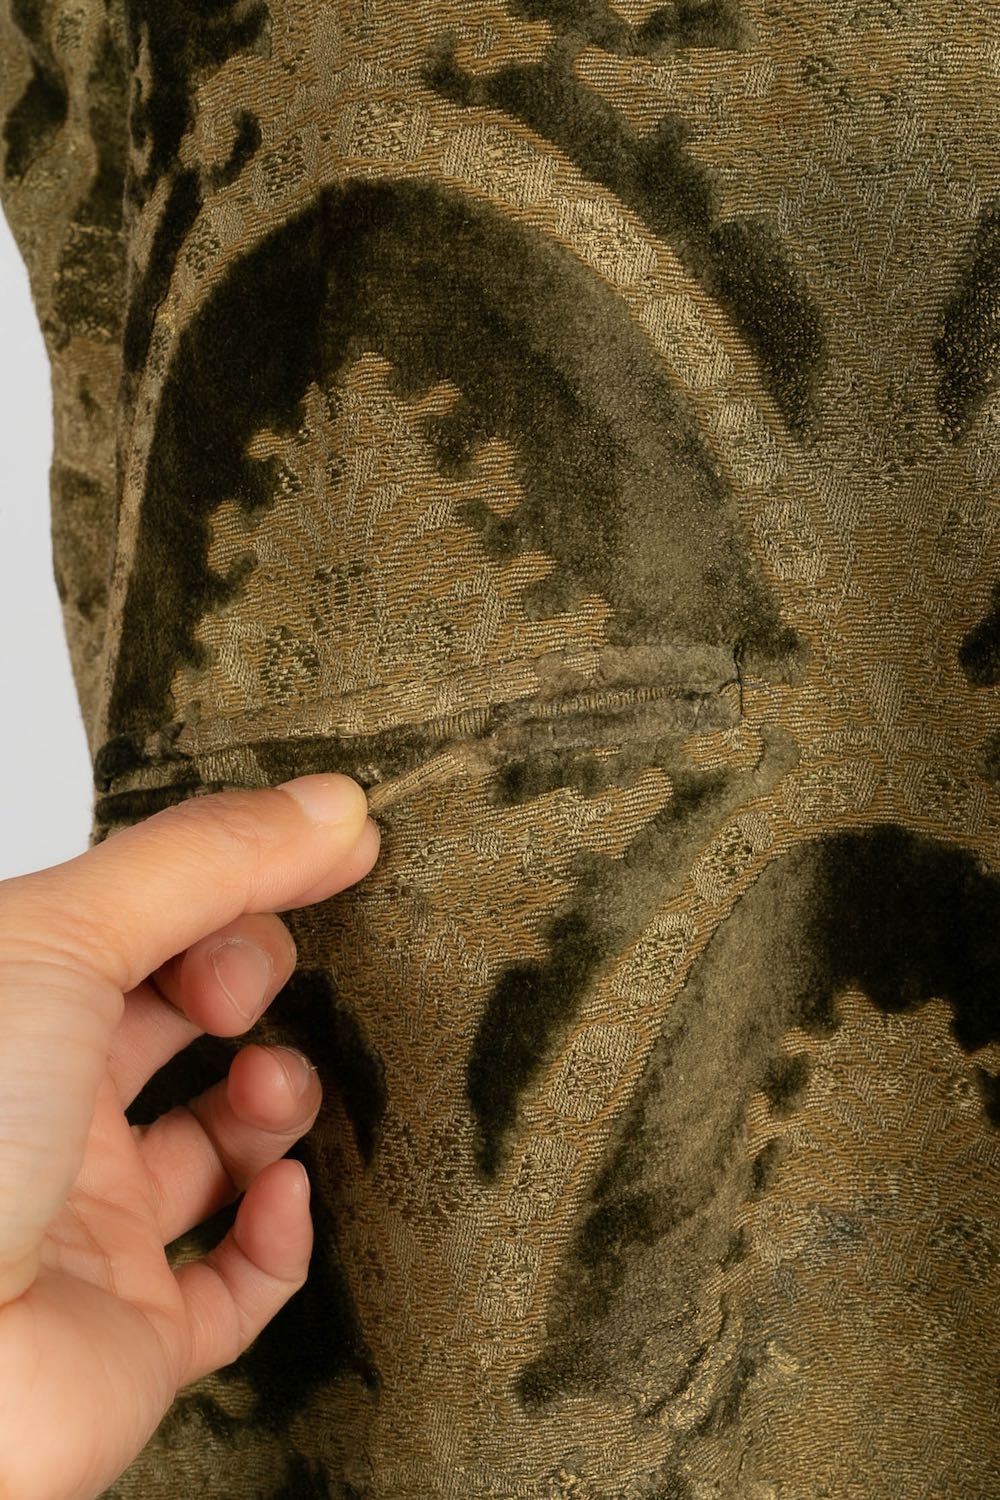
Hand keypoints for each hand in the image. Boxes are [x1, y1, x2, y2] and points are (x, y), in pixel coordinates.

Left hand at [0, 774, 379, 1499]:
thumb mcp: (64, 941)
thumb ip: (206, 862)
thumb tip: (332, 805)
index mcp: (15, 1004)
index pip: (145, 916)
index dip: (231, 884)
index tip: (329, 855)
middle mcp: (45, 1108)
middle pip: (184, 1019)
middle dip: (247, 983)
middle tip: (239, 994)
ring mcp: (87, 1223)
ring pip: (221, 1143)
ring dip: (276, 1102)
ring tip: (268, 1093)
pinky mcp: (131, 1333)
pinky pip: (239, 1282)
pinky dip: (282, 1235)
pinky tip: (280, 1194)